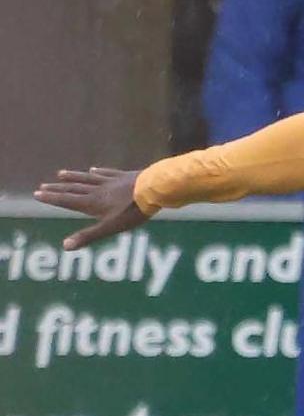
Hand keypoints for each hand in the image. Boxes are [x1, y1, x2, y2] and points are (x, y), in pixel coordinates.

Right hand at [33, 167, 149, 249]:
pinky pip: (107, 173)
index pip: (67, 201)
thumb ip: (89, 236)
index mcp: (92, 203)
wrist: (154, 191)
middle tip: (43, 185)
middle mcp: (98, 190)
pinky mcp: (124, 176)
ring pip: (88, 179)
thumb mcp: (110, 228)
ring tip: (61, 174)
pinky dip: (98, 172)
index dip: (52, 198)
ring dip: (73, 177)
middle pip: (74, 189)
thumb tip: (65, 246)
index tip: (37, 194)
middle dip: (58, 188)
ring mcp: (111, 181)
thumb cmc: (132, 212)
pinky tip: (94, 169)